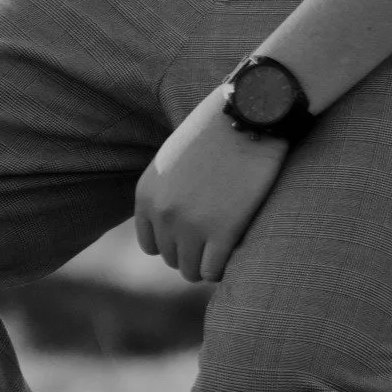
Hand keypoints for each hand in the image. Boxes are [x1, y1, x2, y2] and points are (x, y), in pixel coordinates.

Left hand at [133, 85, 289, 282]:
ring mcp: (192, 225)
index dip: (173, 243)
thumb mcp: (172, 162)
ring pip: (191, 271)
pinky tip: (234, 249)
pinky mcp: (223, 232)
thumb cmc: (213, 136)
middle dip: (192, 252)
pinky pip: (213, 272)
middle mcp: (163, 214)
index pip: (151, 245)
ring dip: (206, 263)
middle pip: (172, 259)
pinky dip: (222, 268)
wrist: (245, 119)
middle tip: (214, 237)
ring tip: (224, 245)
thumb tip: (174, 227)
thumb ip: (166, 194)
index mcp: (147, 195)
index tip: (193, 235)